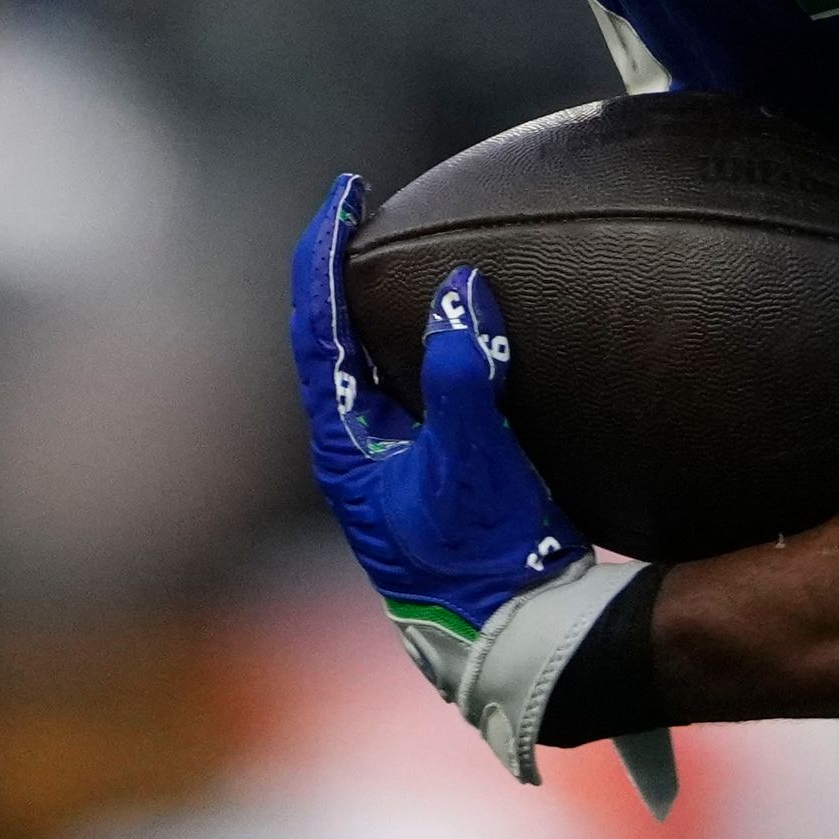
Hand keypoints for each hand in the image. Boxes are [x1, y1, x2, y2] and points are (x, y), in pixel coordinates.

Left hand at [289, 177, 673, 808]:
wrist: (521, 645)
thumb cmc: (488, 561)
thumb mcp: (475, 465)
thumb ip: (460, 375)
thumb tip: (455, 291)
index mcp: (345, 449)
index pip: (317, 327)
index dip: (324, 253)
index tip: (344, 193)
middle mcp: (356, 457)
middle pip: (328, 343)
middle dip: (339, 273)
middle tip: (361, 211)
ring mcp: (389, 474)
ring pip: (364, 370)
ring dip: (374, 311)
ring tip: (395, 257)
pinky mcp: (426, 486)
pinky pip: (405, 393)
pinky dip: (412, 348)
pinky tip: (447, 337)